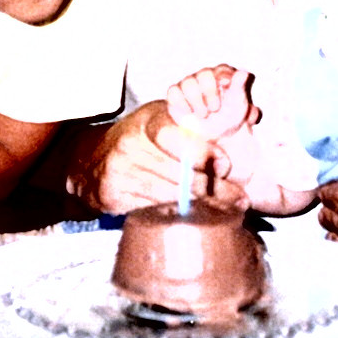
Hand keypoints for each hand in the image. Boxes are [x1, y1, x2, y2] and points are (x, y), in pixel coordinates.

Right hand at [65, 101, 245, 213]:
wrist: (90, 162)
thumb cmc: (140, 139)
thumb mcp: (161, 120)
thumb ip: (192, 125)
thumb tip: (247, 117)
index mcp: (146, 122)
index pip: (175, 136)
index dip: (202, 152)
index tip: (224, 164)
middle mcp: (130, 145)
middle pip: (178, 173)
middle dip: (213, 188)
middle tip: (238, 198)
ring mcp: (120, 173)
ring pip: (169, 195)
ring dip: (202, 207)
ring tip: (227, 212)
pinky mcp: (114, 197)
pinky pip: (154, 211)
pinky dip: (177, 217)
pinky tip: (195, 220)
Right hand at [166, 65, 257, 140]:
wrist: (216, 134)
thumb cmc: (230, 115)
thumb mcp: (238, 102)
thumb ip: (239, 86)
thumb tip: (243, 73)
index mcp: (222, 74)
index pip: (221, 70)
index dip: (223, 80)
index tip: (224, 93)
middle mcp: (205, 76)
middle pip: (205, 76)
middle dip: (210, 94)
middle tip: (215, 109)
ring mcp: (190, 84)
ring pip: (188, 83)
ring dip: (196, 101)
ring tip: (203, 114)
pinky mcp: (176, 94)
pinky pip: (173, 92)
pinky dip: (181, 103)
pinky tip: (189, 112)